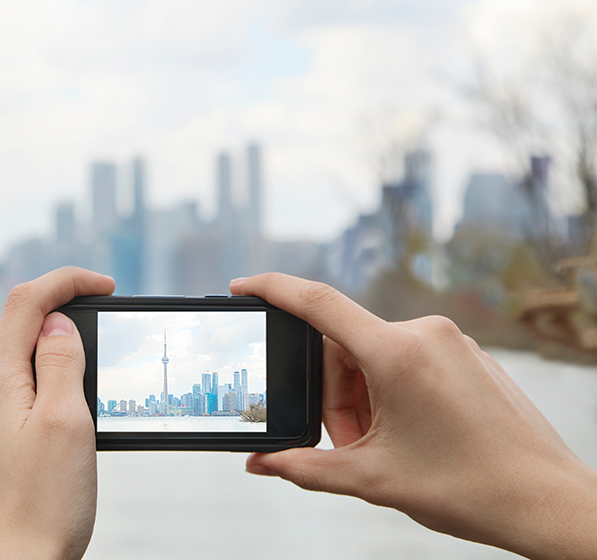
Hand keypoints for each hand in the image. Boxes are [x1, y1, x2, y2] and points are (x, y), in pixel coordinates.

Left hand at [0, 267, 113, 559]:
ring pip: (20, 369)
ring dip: (56, 358)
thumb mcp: (67, 422)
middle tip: (107, 330)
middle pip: (19, 332)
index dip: (67, 281)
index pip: (25, 302)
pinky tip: (69, 419)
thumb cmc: (41, 508)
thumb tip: (55, 322)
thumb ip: (61, 362)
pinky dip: (46, 392)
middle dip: (64, 318)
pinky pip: (17, 402)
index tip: (106, 286)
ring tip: (95, 380)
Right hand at [232, 273, 596, 559]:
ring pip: (375, 356)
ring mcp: (450, 341)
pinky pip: (406, 359)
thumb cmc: (470, 489)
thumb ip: (305, 467)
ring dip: (363, 398)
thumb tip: (259, 463)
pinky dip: (391, 393)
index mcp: (397, 354)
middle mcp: (424, 333)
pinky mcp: (466, 355)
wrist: (548, 503)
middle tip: (350, 446)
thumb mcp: (372, 480)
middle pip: (344, 347)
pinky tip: (409, 435)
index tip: (242, 287)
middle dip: (334, 396)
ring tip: (383, 449)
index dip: (272, 289)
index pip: (318, 303)